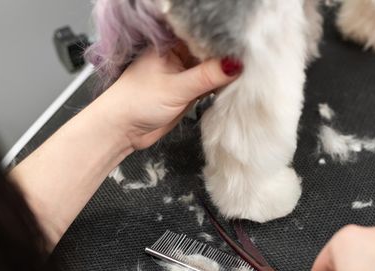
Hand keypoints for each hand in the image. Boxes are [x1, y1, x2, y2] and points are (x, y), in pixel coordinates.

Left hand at [98, 43, 241, 149]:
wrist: (122, 130)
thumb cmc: (136, 102)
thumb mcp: (177, 88)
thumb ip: (208, 76)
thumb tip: (236, 65)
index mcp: (170, 44)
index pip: (203, 37)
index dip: (224, 42)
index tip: (245, 48)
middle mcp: (178, 56)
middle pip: (210, 53)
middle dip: (228, 58)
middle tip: (252, 62)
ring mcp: (184, 74)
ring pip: (212, 70)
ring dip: (225, 75)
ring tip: (247, 75)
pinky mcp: (188, 92)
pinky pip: (210, 85)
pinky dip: (220, 88)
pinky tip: (234, 88)